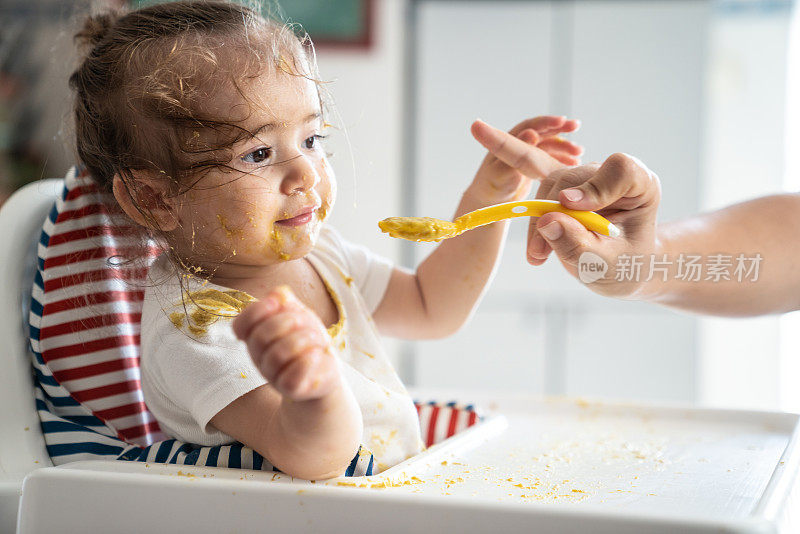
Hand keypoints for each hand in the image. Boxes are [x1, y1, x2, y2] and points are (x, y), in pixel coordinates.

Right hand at [232, 286, 340, 400]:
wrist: (325, 370)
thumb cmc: (308, 340)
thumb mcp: (300, 315)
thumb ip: (287, 302)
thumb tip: (278, 294)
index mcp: (256, 336)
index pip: (241, 325)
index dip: (255, 311)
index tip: (275, 303)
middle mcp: (259, 357)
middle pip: (260, 336)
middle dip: (287, 322)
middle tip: (306, 322)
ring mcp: (272, 375)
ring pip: (277, 355)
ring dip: (302, 340)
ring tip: (317, 338)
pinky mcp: (289, 389)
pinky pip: (291, 376)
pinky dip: (307, 361)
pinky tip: (317, 355)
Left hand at [467, 116, 582, 204]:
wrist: (491, 201)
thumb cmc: (492, 187)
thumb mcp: (502, 172)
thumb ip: (514, 155)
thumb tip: (531, 133)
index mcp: (509, 141)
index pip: (530, 126)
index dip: (546, 122)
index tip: (561, 121)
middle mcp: (520, 143)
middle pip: (543, 130)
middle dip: (560, 127)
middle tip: (576, 126)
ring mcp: (528, 152)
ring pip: (550, 143)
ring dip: (564, 144)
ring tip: (579, 152)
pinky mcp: (535, 164)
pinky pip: (552, 156)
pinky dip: (563, 158)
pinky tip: (576, 163)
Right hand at [527, 153, 661, 297]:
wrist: (620, 269)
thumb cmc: (625, 265)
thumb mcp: (607, 265)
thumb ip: (580, 245)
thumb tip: (546, 220)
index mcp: (641, 187)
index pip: (620, 170)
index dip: (594, 186)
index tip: (571, 206)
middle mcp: (613, 176)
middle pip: (576, 177)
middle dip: (553, 211)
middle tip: (540, 250)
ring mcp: (588, 179)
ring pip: (553, 184)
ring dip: (540, 218)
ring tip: (539, 254)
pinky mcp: (568, 187)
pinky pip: (543, 195)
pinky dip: (536, 222)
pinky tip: (538, 250)